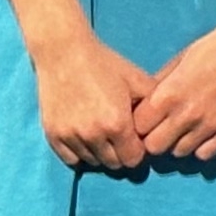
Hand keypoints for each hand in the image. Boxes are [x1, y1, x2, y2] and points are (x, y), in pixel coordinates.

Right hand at [31, 26, 154, 171]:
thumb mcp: (137, 80)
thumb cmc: (104, 64)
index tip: (135, 138)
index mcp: (118, 124)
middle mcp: (94, 135)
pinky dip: (80, 153)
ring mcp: (71, 137)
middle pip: (114, 164)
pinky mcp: (53, 135)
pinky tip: (85, 137)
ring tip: (101, 132)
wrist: (63, 52)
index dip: (138, 150)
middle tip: (119, 135)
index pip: (134, 160)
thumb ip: (155, 107)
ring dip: (100, 153)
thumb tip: (163, 129)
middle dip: (120, 153)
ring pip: (93, 163)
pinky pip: (71, 160)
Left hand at [132, 10, 215, 164]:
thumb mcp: (178, 62)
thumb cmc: (213, 48)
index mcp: (169, 94)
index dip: (140, 123)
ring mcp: (209, 125)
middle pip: (154, 147)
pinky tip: (202, 131)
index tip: (146, 118)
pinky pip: (204, 155)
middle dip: (154, 137)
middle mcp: (187, 114)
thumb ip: (159, 87)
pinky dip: (199, 146)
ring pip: (178, 153)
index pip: (138, 127)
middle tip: (162, 126)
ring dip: (177, 142)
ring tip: (184, 126)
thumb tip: (143, 108)